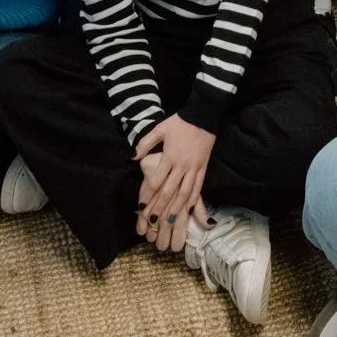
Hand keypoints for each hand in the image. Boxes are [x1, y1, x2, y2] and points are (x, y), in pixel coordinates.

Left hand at [134, 114, 214, 252]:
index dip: (147, 196)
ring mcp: (194, 168)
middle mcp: (181, 165)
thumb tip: (133, 157)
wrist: (203, 115)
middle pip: (169, 191)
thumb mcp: (159, 129)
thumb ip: (145, 144)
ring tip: (170, 222)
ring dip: (177, 208)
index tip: (141, 208)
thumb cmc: (180, 122)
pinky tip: (190, 210)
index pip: (156, 181)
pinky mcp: (203, 167)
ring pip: (185, 193)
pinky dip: (194, 199)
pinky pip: (199, 186)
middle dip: (160, 208)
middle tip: (153, 222)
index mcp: (169, 157)